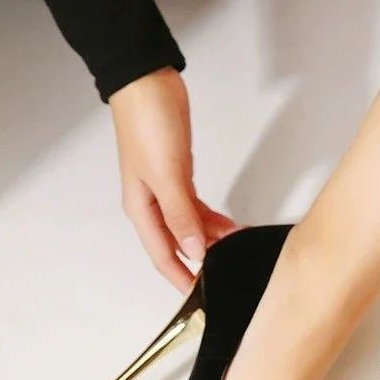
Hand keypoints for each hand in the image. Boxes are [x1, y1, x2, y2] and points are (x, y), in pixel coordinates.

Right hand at [110, 67, 236, 291]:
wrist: (148, 82)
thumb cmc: (148, 123)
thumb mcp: (167, 174)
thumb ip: (181, 215)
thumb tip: (195, 251)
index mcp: (141, 209)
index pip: (163, 256)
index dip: (182, 279)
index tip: (201, 298)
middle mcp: (152, 205)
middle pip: (178, 246)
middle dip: (201, 263)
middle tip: (227, 274)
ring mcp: (166, 192)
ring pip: (191, 229)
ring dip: (212, 241)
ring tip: (237, 250)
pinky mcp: (179, 178)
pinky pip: (197, 210)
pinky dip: (213, 221)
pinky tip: (231, 228)